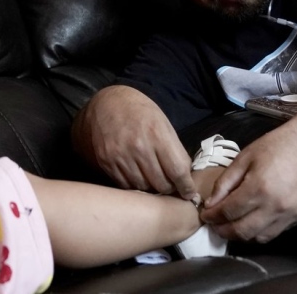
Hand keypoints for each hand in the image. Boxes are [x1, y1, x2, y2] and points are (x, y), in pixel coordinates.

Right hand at [72, 87, 197, 199]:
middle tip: (170, 185)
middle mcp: (138, 147)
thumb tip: (185, 177)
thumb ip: (174, 150)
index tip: (189, 193)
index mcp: (157, 135)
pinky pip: (125, 185)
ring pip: (143, 187)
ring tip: (153, 180)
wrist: (108, 103)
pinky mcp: (107, 162)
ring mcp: (120, 156)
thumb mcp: (163, 124)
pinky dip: (134, 185)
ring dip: (151, 188)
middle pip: (161, 183)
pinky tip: (138, 176)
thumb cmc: (140, 112)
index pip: (177, 171)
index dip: (186, 186)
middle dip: (169, 188)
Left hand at [200, 124, 296, 242]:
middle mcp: (276, 206)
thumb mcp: (245, 157)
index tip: (205, 215)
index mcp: (259, 188)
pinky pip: (278, 231)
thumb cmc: (278, 145)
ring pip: (261, 237)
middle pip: (243, 231)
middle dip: (224, 231)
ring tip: (232, 225)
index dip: (213, 216)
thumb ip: (225, 182)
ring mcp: (292, 214)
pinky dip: (262, 230)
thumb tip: (211, 203)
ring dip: (243, 235)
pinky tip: (254, 220)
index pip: (229, 211)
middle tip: (215, 225)